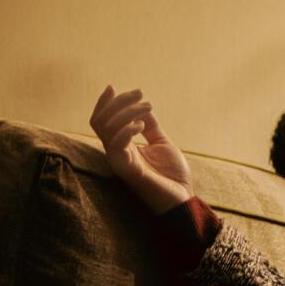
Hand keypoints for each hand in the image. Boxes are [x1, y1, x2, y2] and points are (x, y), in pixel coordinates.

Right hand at [91, 84, 193, 215]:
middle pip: (101, 121)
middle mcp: (116, 153)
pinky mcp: (127, 170)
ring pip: (106, 129)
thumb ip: (151, 126)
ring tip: (148, 107)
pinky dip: (127, 129)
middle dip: (118, 101)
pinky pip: (116, 145)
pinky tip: (142, 125)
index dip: (103, 103)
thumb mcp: (162, 143)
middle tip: (140, 93)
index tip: (113, 86)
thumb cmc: (172, 176)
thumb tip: (144, 106)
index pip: (101, 121)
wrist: (183, 199)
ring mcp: (119, 162)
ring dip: (127, 111)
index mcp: (121, 147)